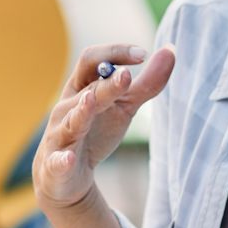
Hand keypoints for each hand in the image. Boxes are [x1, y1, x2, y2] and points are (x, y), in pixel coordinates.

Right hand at [34, 44, 175, 212]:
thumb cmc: (95, 132)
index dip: (114, 54)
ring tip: (90, 101)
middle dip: (107, 84)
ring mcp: (59, 135)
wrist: (67, 177)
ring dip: (81, 112)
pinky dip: (62, 160)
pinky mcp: (56, 165)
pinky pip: (57, 161)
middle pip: (87, 90)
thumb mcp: (124, 106)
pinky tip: (69, 158)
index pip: (92, 60)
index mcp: (81, 88)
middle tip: (127, 76)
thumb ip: (147, 83)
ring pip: (70, 122)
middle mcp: (66, 108)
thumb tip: (170, 49)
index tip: (143, 54)